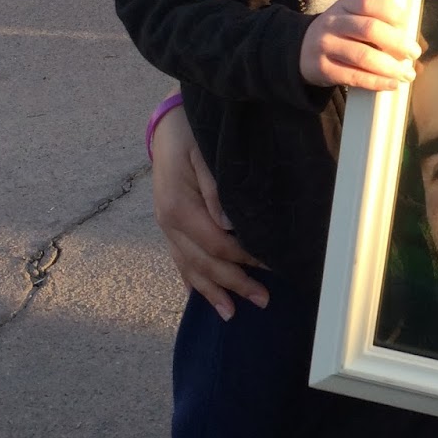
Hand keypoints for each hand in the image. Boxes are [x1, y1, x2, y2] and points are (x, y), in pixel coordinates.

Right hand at [149, 99, 268, 319]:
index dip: (244, 260)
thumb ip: (216, 188)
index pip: (216, 244)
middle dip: (233, 284)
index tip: (272, 267)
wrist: (168, 123)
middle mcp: (168, 222)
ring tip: (231, 314)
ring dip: (211, 291)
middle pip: (203, 262)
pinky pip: (179, 259)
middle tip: (263, 301)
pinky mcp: (168, 225)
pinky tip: (199, 296)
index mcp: (178, 207)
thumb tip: (229, 225)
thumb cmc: (192, 132)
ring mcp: (165, 226)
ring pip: (188, 267)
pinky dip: (191, 279)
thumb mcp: (205, 151)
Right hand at [300, 0, 420, 89]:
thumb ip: (378, 25)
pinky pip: (354, 77)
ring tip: (407, 74)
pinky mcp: (323, 69)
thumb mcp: (351, 20)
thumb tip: (417, 43)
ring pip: (363, 56)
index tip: (407, 23)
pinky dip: (376, 82)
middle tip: (414, 53)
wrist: (298, 50)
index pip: (369, 2)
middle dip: (397, 43)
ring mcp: (326, 46)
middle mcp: (333, 23)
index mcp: (344, 5)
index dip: (391, 12)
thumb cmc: (338, 35)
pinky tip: (391, 84)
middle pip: (370, 29)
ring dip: (390, 67)